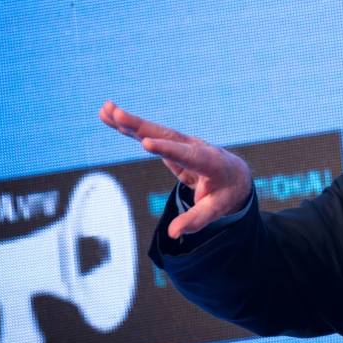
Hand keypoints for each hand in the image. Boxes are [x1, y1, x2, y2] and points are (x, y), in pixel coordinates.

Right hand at [99, 100, 252, 238]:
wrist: (235, 176)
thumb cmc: (226, 193)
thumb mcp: (217, 210)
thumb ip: (196, 220)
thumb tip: (174, 233)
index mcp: (209, 162)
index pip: (187, 155)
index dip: (167, 149)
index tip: (147, 143)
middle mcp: (195, 146)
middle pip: (167, 136)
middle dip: (142, 126)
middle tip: (119, 114)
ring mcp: (183, 143)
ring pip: (155, 131)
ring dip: (131, 121)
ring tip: (106, 110)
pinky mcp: (172, 144)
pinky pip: (150, 134)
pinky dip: (131, 127)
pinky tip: (111, 117)